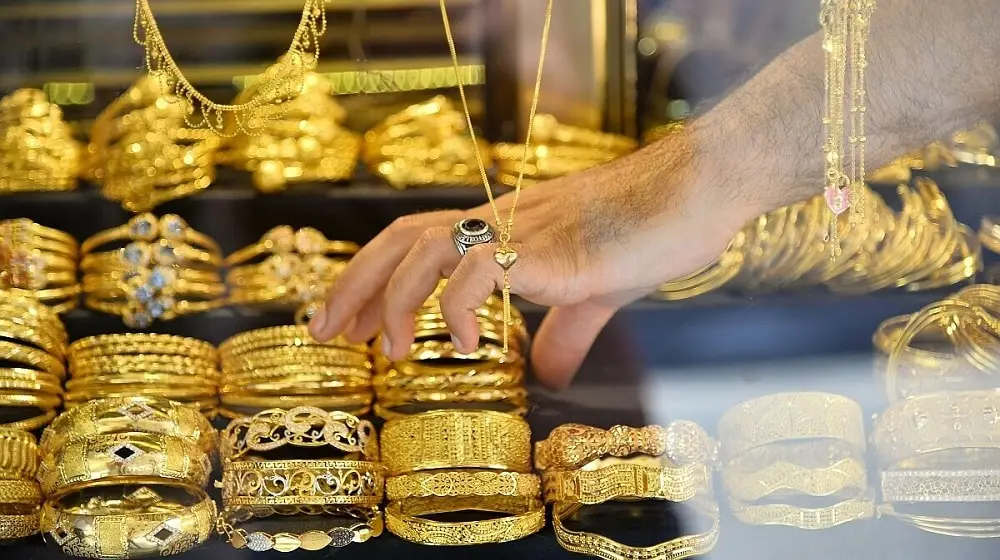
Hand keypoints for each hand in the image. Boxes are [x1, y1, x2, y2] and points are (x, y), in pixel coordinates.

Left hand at [309, 137, 748, 387]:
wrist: (695, 193)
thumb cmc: (648, 234)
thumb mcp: (595, 293)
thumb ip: (564, 333)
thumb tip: (550, 376)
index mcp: (504, 229)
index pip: (416, 242)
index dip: (372, 278)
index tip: (345, 322)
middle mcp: (501, 222)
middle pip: (402, 239)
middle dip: (353, 285)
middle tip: (324, 334)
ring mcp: (523, 232)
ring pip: (428, 249)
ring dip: (393, 300)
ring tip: (387, 351)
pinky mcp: (550, 249)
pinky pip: (482, 268)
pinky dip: (457, 307)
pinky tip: (463, 345)